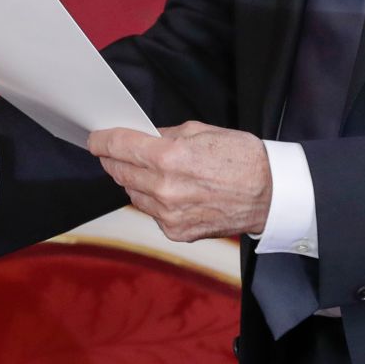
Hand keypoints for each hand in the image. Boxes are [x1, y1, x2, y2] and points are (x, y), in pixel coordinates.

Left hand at [88, 121, 271, 240]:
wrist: (271, 194)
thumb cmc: (241, 157)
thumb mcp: (200, 131)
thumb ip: (164, 136)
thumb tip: (142, 138)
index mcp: (169, 158)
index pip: (119, 147)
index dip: (101, 141)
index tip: (94, 139)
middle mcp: (164, 189)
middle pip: (120, 172)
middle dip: (113, 159)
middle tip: (112, 151)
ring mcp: (169, 215)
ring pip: (132, 193)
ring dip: (133, 180)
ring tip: (144, 169)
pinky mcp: (177, 232)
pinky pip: (151, 212)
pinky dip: (152, 200)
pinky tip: (165, 190)